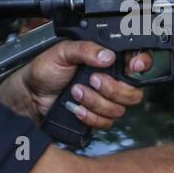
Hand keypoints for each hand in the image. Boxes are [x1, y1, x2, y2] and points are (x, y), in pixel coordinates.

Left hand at [12, 41, 153, 129]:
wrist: (31, 95)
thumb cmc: (46, 70)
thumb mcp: (63, 52)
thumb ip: (85, 49)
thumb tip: (107, 55)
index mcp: (107, 61)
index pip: (137, 61)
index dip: (142, 63)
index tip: (134, 66)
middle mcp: (111, 81)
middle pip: (133, 91)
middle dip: (112, 88)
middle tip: (93, 80)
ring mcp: (105, 101)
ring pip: (119, 109)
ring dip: (96, 102)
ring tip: (76, 92)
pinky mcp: (97, 117)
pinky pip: (106, 123)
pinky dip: (90, 116)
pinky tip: (76, 108)